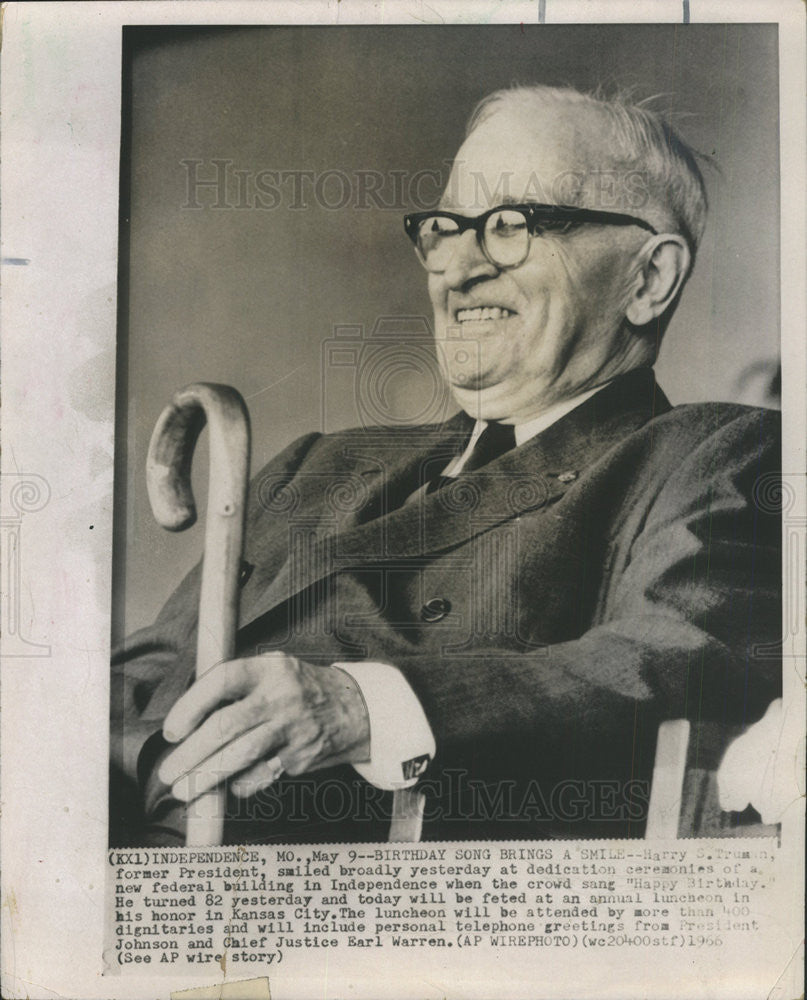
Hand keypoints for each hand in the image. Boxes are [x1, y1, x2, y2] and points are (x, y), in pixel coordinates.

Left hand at [158, 653, 370, 802]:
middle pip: (226, 725)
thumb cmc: (297, 688)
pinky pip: (261, 775)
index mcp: (268, 669)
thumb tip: (186, 718)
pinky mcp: (301, 756)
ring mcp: (293, 728)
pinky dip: (240, 785)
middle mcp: (281, 696)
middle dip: (191, 753)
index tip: (171, 731)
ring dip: (206, 776)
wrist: (354, 707)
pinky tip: (227, 787)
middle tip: (168, 772)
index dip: (190, 705)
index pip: (222, 681)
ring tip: (183, 790)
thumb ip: (236, 684)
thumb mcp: (273, 668)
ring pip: (241, 755)